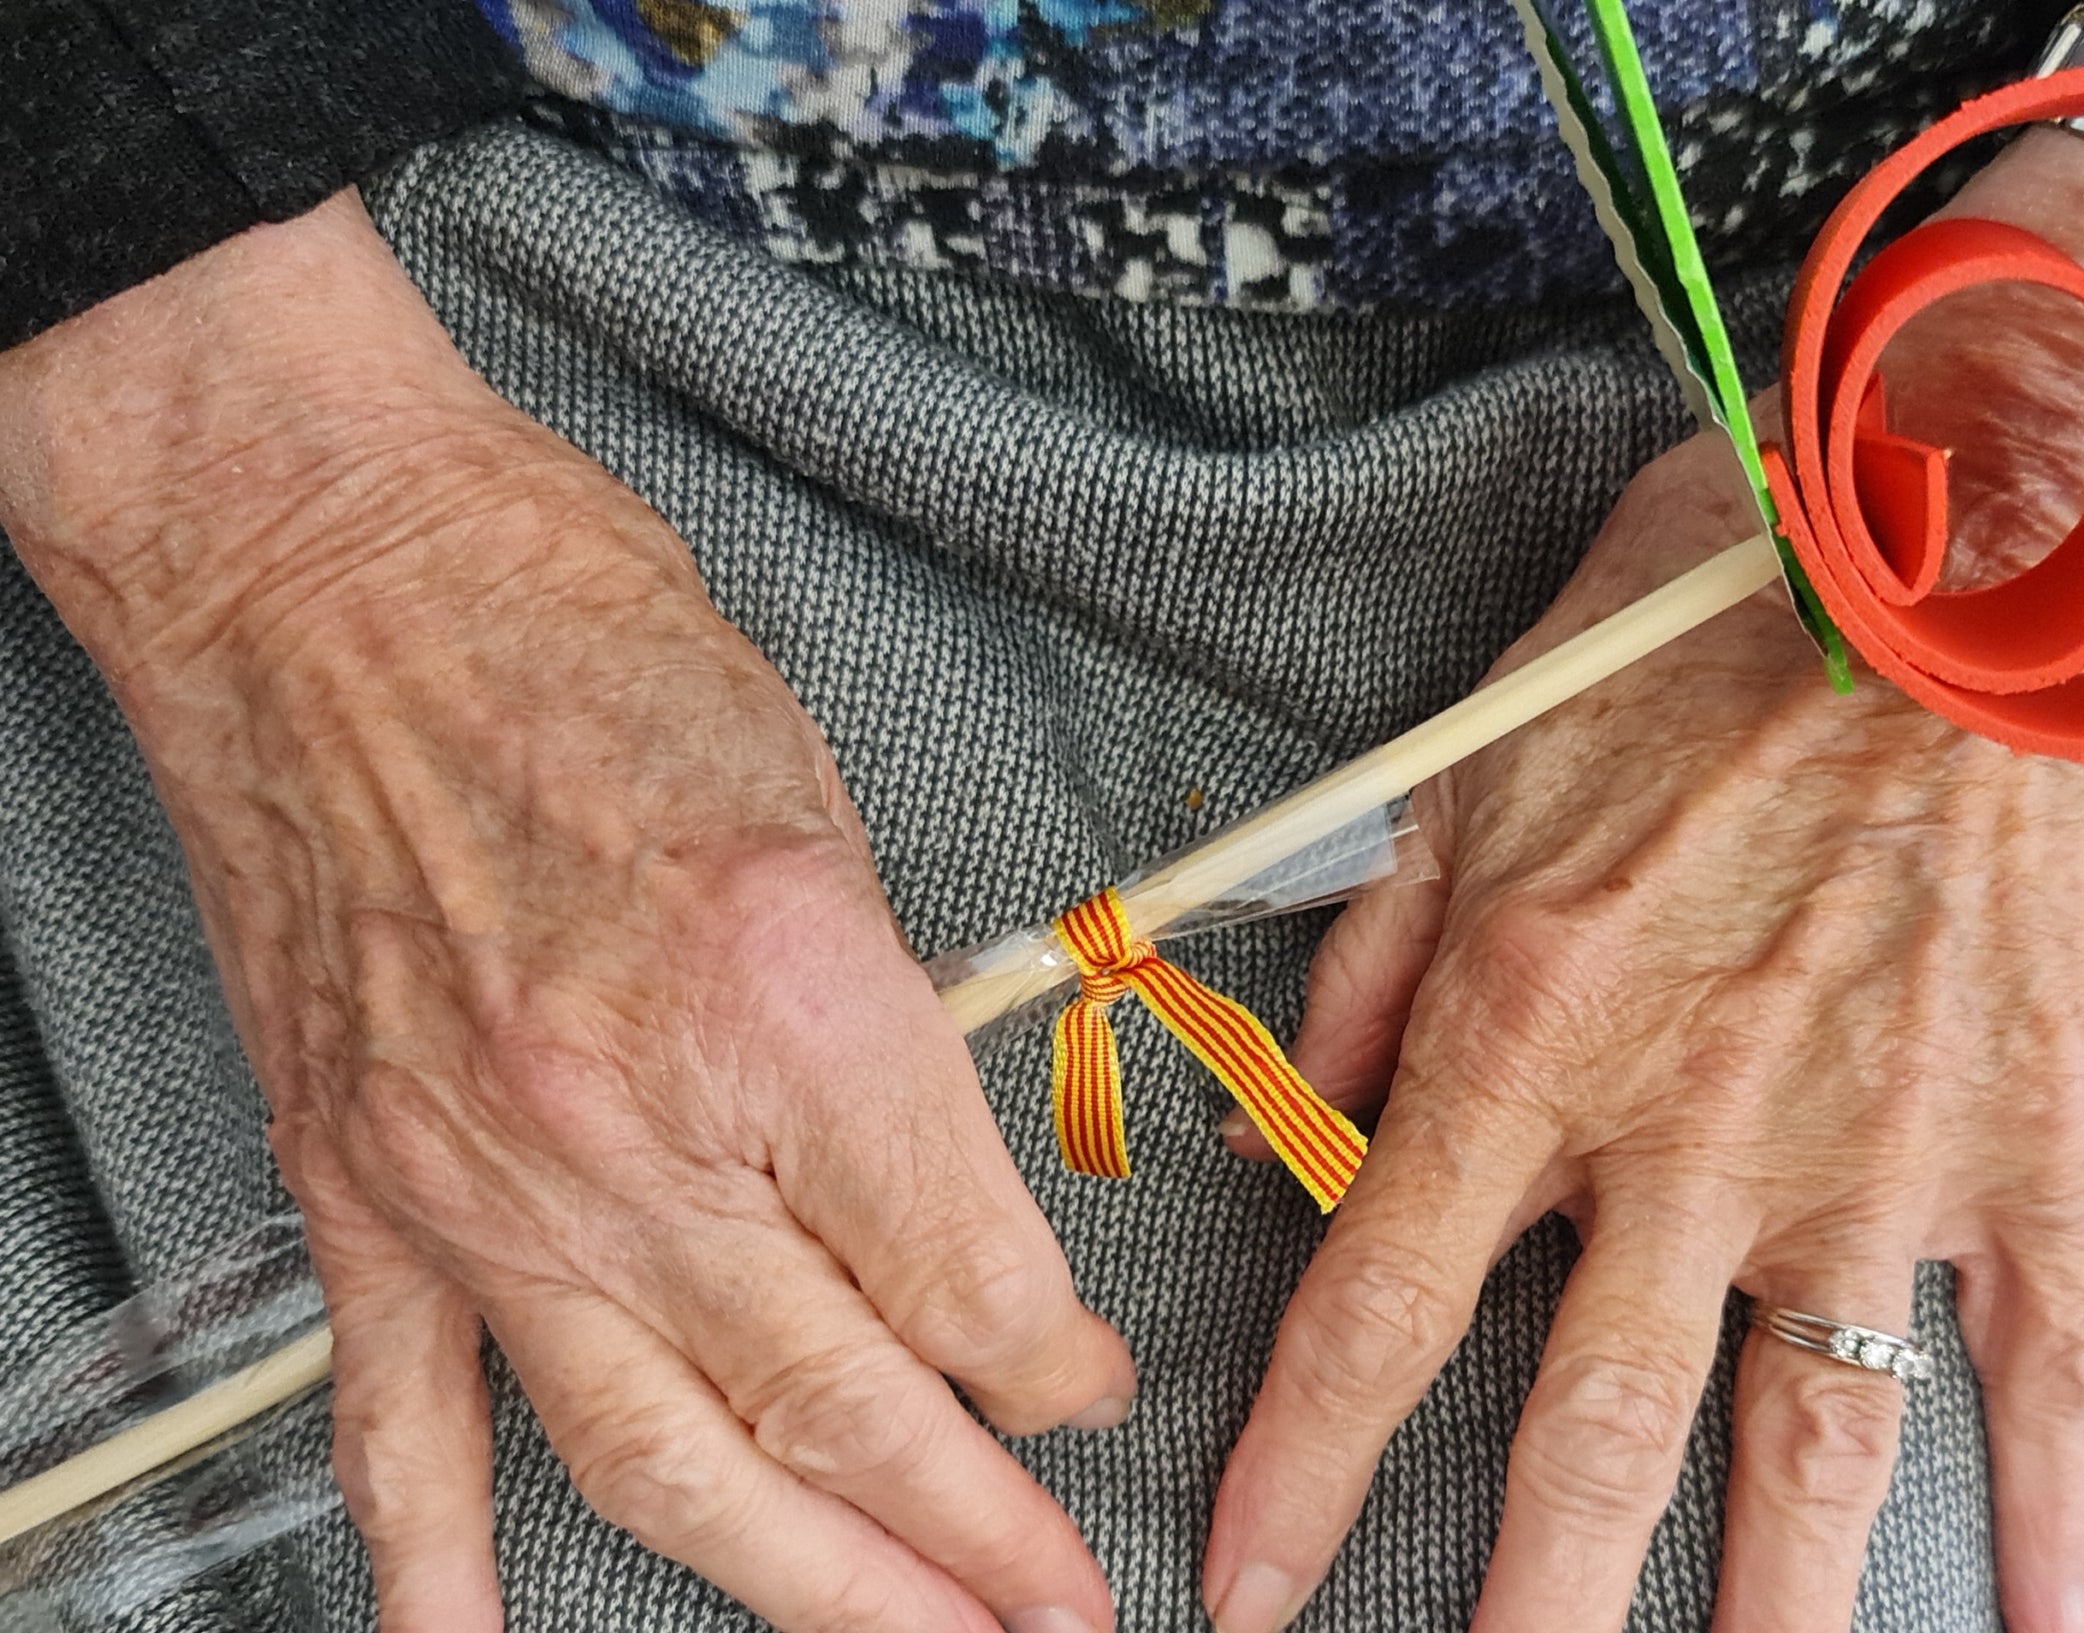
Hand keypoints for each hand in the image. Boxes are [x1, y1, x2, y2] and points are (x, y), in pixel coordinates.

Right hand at [0, 195, 1130, 1632]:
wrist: (326, 568)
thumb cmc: (580, 641)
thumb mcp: (821, 810)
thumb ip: (886, 1031)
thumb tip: (945, 1195)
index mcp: (788, 999)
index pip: (964, 1273)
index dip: (1052, 1366)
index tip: (1084, 1391)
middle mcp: (634, 1122)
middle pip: (841, 1401)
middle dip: (973, 1537)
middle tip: (1054, 1610)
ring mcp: (482, 1178)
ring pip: (662, 1457)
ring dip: (802, 1581)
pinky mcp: (364, 1186)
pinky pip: (405, 1418)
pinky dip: (444, 1555)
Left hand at [1200, 70, 2083, 1632]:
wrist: (1954, 542)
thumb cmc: (1696, 624)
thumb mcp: (1468, 757)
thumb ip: (1372, 953)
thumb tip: (1305, 1118)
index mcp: (1529, 1033)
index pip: (1376, 1305)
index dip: (1302, 1468)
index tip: (1248, 1593)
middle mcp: (1689, 1129)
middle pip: (1586, 1429)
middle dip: (1524, 1606)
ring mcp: (1874, 1150)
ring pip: (1807, 1438)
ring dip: (1765, 1610)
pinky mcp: (2027, 1132)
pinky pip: (2047, 1347)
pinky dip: (2054, 1490)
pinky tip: (2050, 1609)